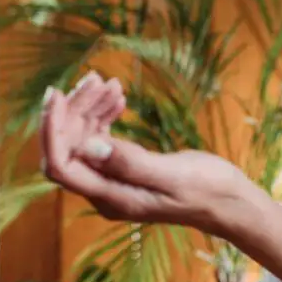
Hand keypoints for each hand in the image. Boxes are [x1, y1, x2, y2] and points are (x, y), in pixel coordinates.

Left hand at [39, 73, 264, 235]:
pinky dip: (105, 115)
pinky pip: (102, 139)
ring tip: (111, 83)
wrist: (230, 202)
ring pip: (84, 139)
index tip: (56, 95)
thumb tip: (90, 147)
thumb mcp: (172, 175)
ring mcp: (114, 181)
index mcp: (111, 197)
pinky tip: (119, 98)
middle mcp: (105, 192)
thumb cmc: (208, 190)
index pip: (60, 165)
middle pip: (69, 147)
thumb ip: (130, 163)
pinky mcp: (125, 169)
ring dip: (91, 108)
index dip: (51, 130)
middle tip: (96, 79)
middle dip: (75, 111)